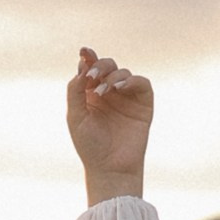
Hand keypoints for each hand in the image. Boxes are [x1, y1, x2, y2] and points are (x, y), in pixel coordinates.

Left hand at [66, 49, 151, 203]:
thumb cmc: (90, 145)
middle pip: (108, 65)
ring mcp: (127, 97)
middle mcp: (110, 92)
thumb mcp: (76, 116)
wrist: (110, 168)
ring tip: (104, 91)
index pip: (91, 69)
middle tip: (92, 76)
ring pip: (123, 72)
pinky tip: (120, 88)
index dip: (89, 57)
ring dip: (112, 76)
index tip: (84, 51)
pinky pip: (141, 83)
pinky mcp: (143, 104)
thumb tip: (82, 66)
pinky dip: (132, 81)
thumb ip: (76, 90)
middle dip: (100, 66)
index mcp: (91, 94)